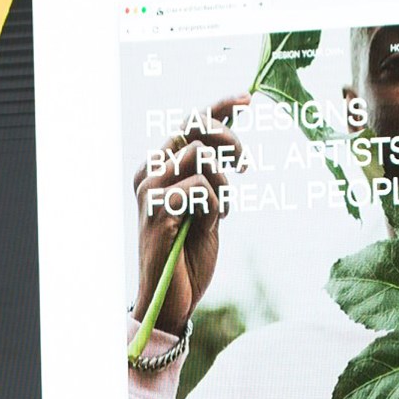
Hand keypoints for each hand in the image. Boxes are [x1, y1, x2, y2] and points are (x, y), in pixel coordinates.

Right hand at [132, 94, 248, 333]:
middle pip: (196, 128)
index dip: (220, 106)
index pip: (189, 122)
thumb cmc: (189, 254)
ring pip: (202, 156)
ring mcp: (149, 190)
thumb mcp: (208, 206)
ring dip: (224, 184)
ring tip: (220, 213)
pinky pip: (201, 187)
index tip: (249, 98)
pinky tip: (210, 226)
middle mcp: (148, 172)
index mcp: (158, 167)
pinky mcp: (156, 211)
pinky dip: (217, 205)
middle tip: (245, 167)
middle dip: (230, 141)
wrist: (172, 299)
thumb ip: (212, 174)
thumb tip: (227, 136)